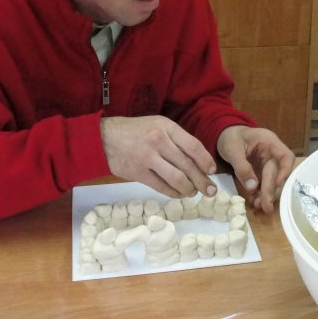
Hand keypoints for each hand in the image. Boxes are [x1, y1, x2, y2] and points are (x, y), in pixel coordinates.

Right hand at [100, 116, 216, 197]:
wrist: (104, 138)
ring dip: (188, 189)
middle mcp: (158, 141)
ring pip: (176, 178)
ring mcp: (147, 158)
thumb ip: (176, 139)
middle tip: (211, 190)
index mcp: (166, 127)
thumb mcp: (158, 125)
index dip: (205, 161)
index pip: (193, 146)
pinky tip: (178, 194)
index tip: (212, 171)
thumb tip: (199, 160)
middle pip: (187, 165)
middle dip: (202, 180)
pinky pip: (161, 186)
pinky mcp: (137, 173)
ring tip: (193, 192)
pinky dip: (173, 192)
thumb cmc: (136, 131)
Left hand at [217, 125, 294, 212]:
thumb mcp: (232, 149)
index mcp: (269, 142)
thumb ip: (242, 166)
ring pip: (272, 181)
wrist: (225, 135)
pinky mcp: (260, 171)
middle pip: (277, 173)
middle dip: (271, 190)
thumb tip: (252, 187)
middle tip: (266, 206)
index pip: (286, 156)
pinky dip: (259, 193)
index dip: (285, 171)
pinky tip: (255, 201)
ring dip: (266, 194)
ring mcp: (266, 163)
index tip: (278, 184)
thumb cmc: (230, 137)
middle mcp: (272, 154)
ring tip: (259, 206)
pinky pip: (263, 184)